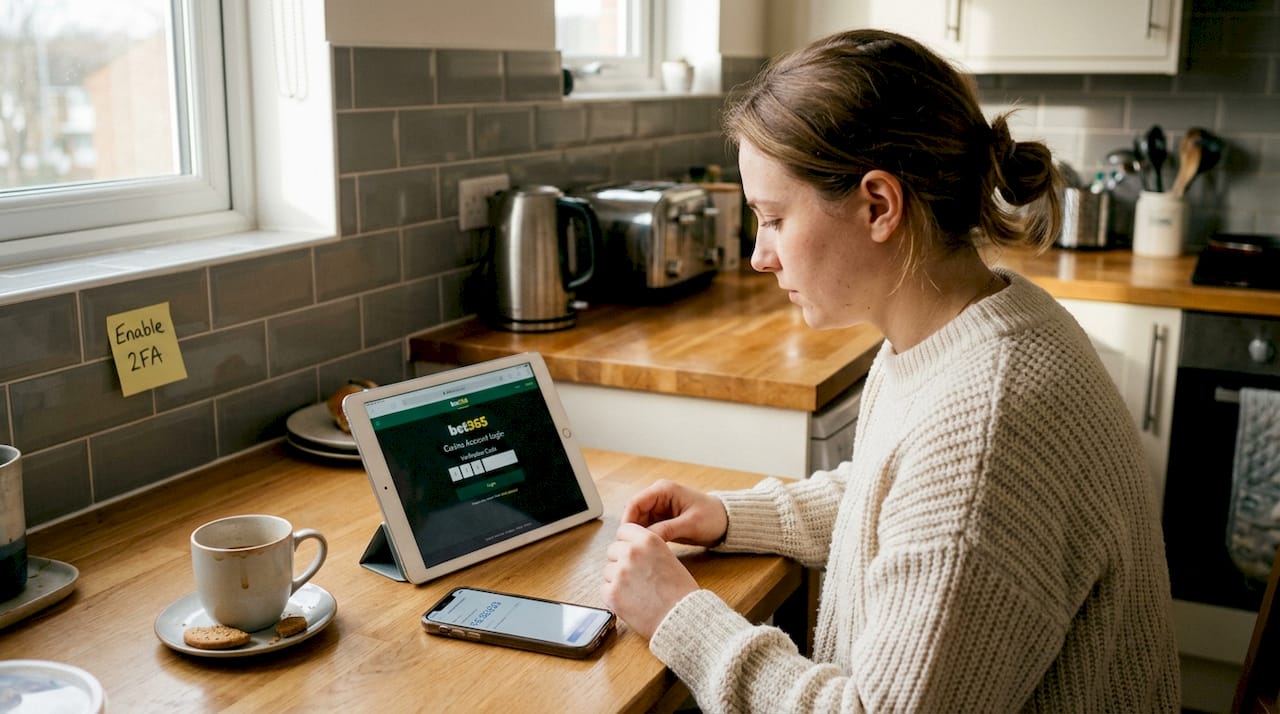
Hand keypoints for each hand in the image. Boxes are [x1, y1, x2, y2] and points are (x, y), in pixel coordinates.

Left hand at [601, 523, 698, 638]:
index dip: (626, 542)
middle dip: (620, 561)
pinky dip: (614, 595)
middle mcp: (631, 552)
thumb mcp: (668, 558)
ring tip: (636, 591)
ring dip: (617, 578)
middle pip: (613, 550)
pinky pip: (605, 588)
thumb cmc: (681, 592)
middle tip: (635, 576)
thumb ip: (647, 550)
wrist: (682, 617)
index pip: (623, 530)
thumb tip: (629, 549)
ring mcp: (619, 572)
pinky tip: (631, 601)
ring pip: (608, 570)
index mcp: (648, 540)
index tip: (629, 551)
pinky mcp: (612, 593)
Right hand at [622, 479, 727, 546]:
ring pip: (638, 524)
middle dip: (631, 531)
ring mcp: (658, 509)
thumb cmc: (712, 518)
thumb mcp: (690, 524)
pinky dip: (646, 539)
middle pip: (634, 514)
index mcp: (663, 490)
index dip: (628, 521)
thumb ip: (667, 529)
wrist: (726, 522)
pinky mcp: (661, 520)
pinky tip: (647, 551)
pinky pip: (647, 529)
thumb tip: (645, 539)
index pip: (635, 503)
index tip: (626, 539)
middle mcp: (657, 497)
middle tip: (632, 549)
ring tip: (639, 552)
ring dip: (638, 536)